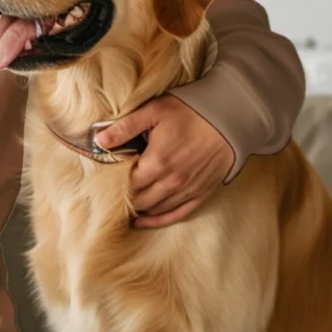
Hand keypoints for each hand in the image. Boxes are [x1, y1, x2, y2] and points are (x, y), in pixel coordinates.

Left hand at [94, 94, 233, 228]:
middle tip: (112, 192)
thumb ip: (124, 127)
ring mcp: (188, 190)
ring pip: (155, 209)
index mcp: (157, 163)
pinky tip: (144, 220)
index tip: (106, 178)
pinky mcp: (202, 193)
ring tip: (125, 204)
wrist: (233, 116)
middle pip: (138, 200)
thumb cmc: (192, 110)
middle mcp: (172, 182)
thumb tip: (98, 140)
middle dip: (124, 197)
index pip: (125, 184)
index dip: (113, 183)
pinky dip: (158, 220)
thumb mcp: (154, 111)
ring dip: (139, 208)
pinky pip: (176, 214)